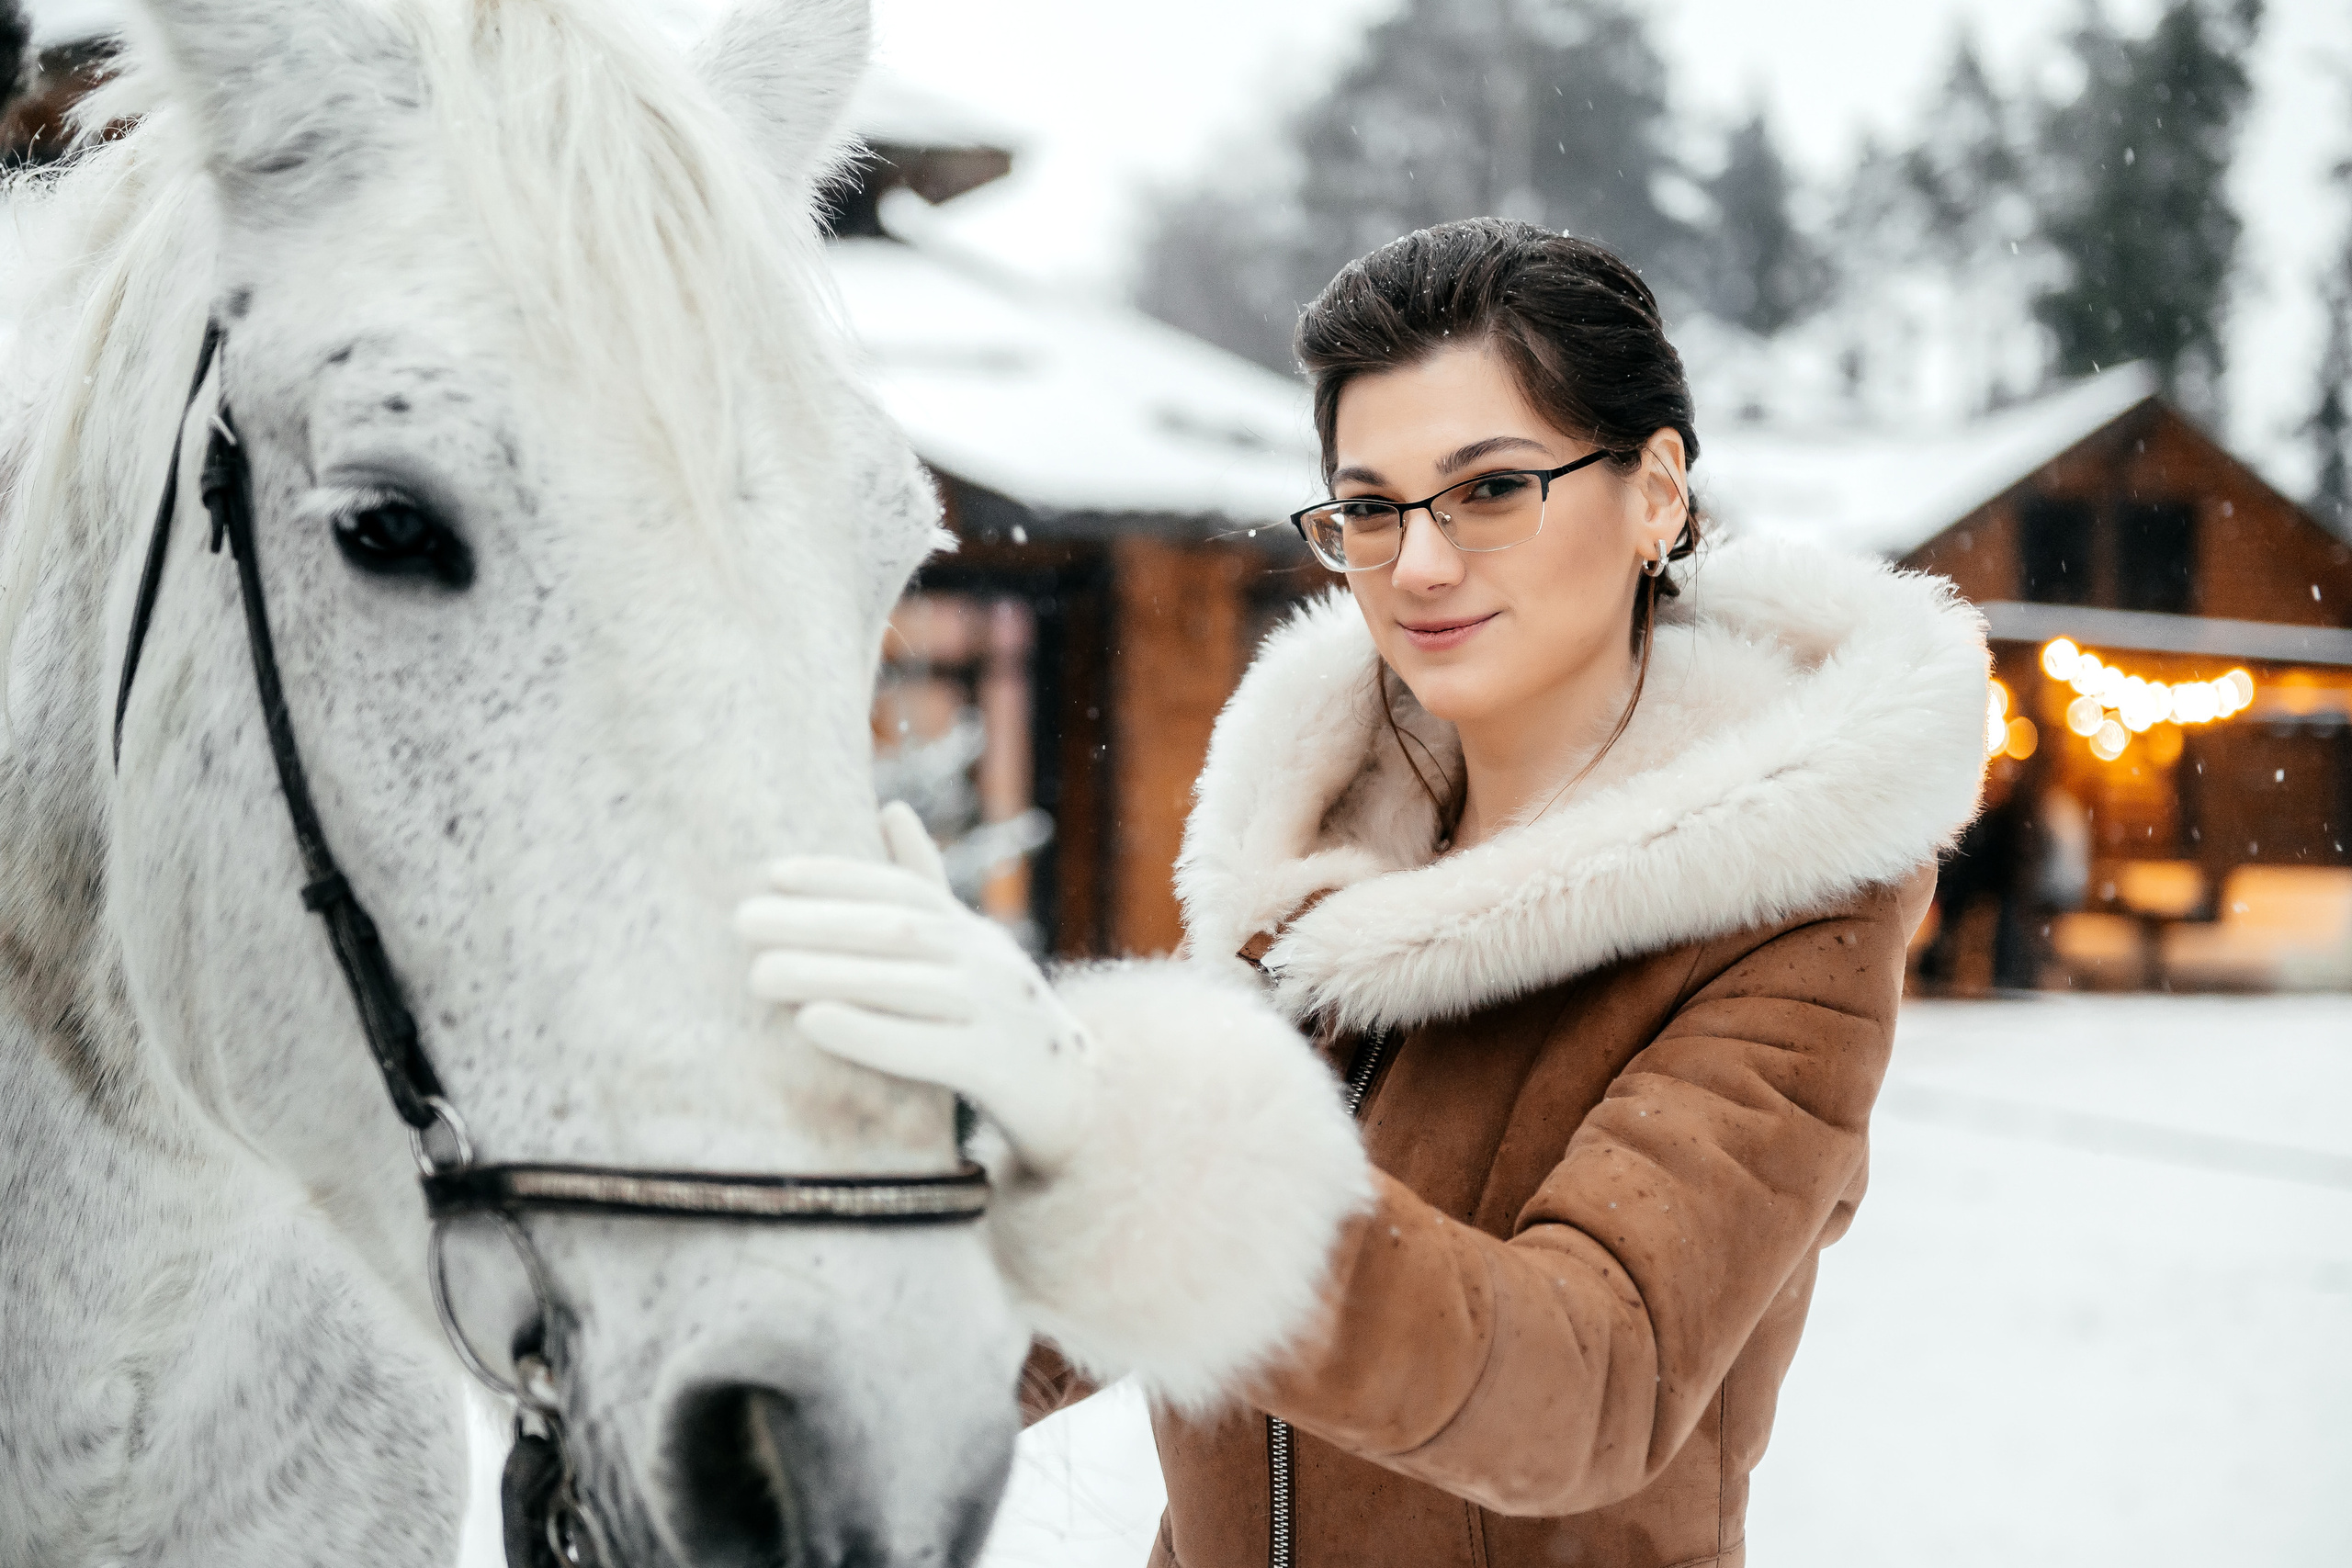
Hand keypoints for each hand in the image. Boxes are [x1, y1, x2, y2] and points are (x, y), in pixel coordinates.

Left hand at [736, 803, 1096, 1173]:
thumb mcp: (969, 950)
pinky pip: (927, 1049)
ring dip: (828, 975)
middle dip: (816, 923)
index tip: (773, 874)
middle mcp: (988, 961)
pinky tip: (812, 1023)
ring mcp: (996, 1013)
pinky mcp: (997, 1069)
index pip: (903, 890)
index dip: (840, 877)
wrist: (1080, 1099)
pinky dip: (867, 1033)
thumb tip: (891, 808)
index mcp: (972, 933)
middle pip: (896, 931)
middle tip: (742, 923)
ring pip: (905, 984)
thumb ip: (927, 888)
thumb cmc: (998, 1021)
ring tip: (759, 975)